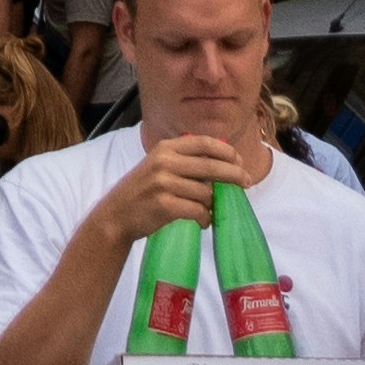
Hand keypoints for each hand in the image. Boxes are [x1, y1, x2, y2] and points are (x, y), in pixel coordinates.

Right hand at [85, 123, 279, 267]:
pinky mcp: (165, 205)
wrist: (118, 213)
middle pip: (210, 166)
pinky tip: (201, 221)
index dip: (226, 151)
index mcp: (165, 148)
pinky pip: (198, 211)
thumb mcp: (160, 165)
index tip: (240, 161)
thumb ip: (184, 161)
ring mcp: (164, 183)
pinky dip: (205, 218)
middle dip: (233, 174)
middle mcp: (165, 161)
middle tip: (246, 182)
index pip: (203, 143)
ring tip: (208, 210)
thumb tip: (223, 164)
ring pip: (206, 192)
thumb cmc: (144, 190)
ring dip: (213, 204)